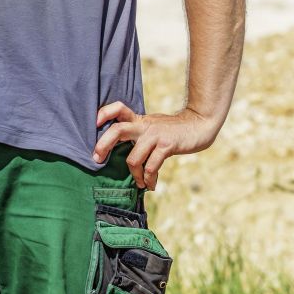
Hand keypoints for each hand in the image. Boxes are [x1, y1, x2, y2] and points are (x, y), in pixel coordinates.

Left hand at [93, 102, 221, 189]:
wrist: (199, 125)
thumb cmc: (172, 129)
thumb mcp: (152, 125)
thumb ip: (138, 132)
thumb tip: (121, 147)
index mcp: (139, 120)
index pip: (118, 108)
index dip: (104, 113)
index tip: (94, 123)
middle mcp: (144, 126)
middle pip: (117, 130)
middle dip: (103, 145)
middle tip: (97, 160)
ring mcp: (155, 135)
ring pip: (133, 157)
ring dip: (134, 174)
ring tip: (139, 183)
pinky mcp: (167, 146)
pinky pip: (151, 167)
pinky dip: (149, 179)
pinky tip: (151, 185)